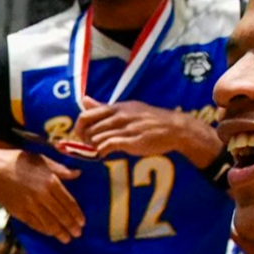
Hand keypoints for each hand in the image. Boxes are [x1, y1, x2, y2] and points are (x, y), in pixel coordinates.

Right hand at [0, 146, 82, 242]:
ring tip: (66, 239)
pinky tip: (50, 233)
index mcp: (50, 181)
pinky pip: (35, 224)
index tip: (82, 222)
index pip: (68, 202)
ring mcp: (30, 205)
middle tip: (77, 234)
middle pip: (60, 215)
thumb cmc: (20, 162)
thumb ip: (61, 169)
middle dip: (70, 226)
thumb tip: (78, 173)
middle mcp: (42, 195)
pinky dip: (44, 230)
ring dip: (59, 232)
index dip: (77, 214)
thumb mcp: (43, 160)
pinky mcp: (20, 211)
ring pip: (48, 222)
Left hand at [71, 101, 221, 163]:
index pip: (86, 114)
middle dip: (84, 139)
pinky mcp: (132, 141)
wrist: (174, 128)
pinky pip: (109, 145)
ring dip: (93, 146)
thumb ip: (103, 107)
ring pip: (97, 138)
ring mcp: (126, 128)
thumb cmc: (148, 119)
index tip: (81, 135)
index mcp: (117, 107)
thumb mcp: (127, 108)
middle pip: (89, 128)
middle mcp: (119, 116)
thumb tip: (83, 100)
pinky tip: (105, 153)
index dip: (79, 127)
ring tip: (99, 149)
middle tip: (89, 145)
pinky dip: (102, 151)